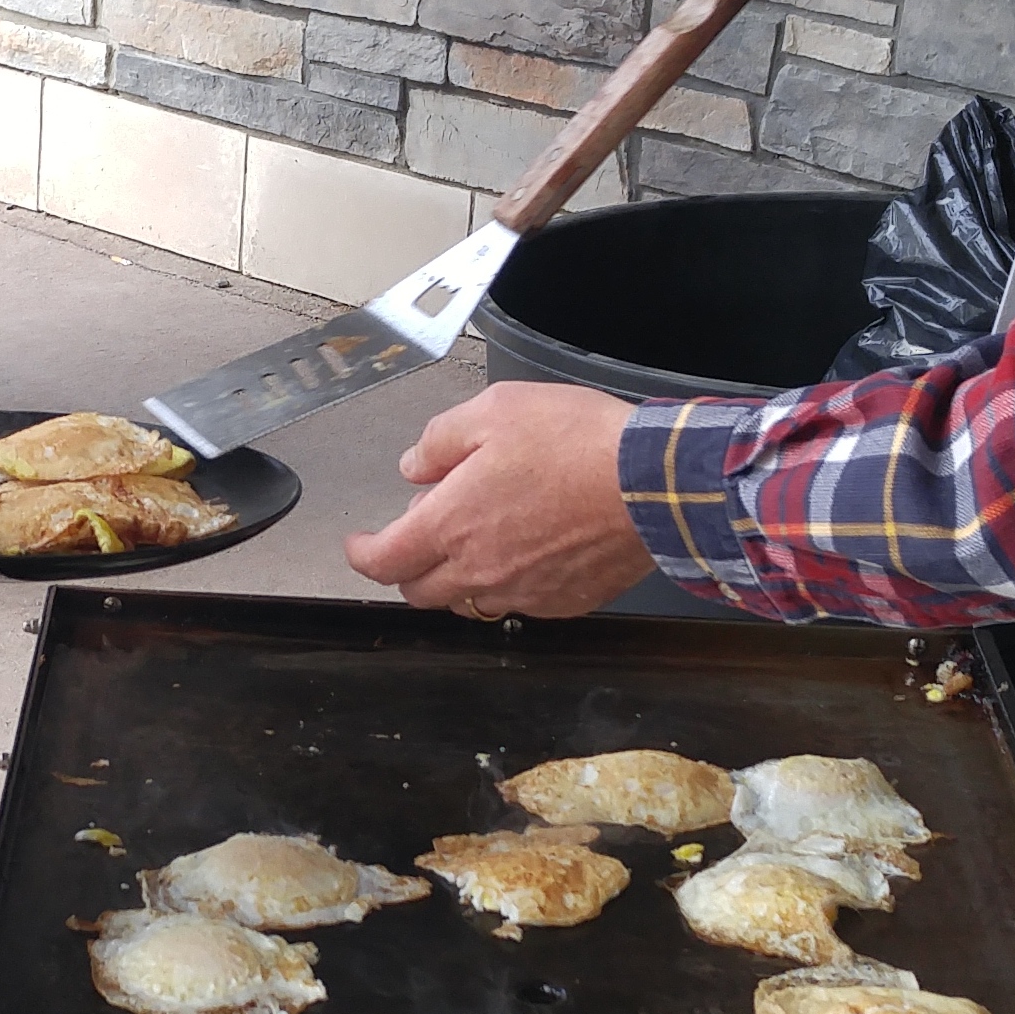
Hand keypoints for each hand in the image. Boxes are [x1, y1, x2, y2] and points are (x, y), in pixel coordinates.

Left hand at [343, 386, 647, 616]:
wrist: (654, 485)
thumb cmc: (579, 444)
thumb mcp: (494, 410)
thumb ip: (440, 440)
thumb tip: (415, 466)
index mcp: (450, 525)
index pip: (383, 561)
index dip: (362, 554)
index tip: (360, 544)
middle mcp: (480, 571)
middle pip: (420, 590)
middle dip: (410, 564)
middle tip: (425, 528)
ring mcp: (523, 593)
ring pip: (469, 600)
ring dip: (459, 575)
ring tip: (481, 534)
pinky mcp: (563, 602)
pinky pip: (519, 602)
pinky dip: (509, 581)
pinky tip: (528, 546)